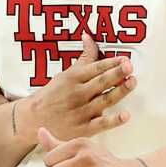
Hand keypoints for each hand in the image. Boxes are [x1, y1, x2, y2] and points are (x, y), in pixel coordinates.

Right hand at [21, 33, 136, 141]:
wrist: (33, 119)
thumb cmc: (52, 95)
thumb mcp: (65, 74)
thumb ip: (83, 58)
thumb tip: (89, 37)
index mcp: (73, 78)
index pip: (95, 68)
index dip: (111, 63)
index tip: (124, 58)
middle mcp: (78, 94)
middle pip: (101, 82)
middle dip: (116, 73)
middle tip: (129, 66)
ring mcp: (81, 112)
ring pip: (105, 100)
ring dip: (120, 91)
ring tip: (132, 82)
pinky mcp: (83, 129)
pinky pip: (101, 124)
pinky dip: (113, 120)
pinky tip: (125, 115)